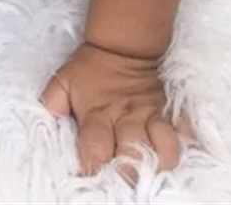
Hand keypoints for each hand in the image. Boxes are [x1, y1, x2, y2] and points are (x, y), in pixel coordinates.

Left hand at [40, 42, 194, 179]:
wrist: (121, 46)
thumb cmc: (89, 70)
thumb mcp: (63, 82)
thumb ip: (51, 104)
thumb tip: (46, 123)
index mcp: (97, 114)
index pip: (94, 147)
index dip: (92, 165)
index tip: (91, 175)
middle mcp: (126, 118)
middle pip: (133, 154)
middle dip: (131, 173)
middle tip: (126, 184)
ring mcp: (150, 116)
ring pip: (165, 147)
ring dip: (161, 163)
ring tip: (154, 173)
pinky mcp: (168, 112)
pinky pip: (184, 130)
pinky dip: (184, 145)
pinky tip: (176, 155)